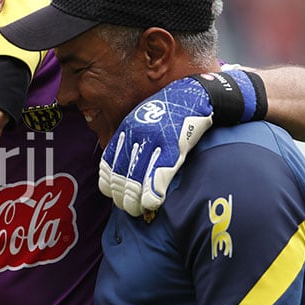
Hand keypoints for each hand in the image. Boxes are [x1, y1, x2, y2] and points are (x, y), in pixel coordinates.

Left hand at [99, 77, 213, 216]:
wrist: (196, 94)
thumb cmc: (171, 111)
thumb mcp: (143, 120)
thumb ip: (132, 141)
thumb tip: (123, 168)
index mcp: (126, 130)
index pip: (108, 164)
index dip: (109, 184)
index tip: (114, 196)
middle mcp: (136, 135)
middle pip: (120, 175)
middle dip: (122, 196)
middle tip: (128, 209)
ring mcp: (154, 141)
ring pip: (136, 179)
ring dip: (135, 200)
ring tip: (138, 210)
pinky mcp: (174, 146)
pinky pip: (158, 175)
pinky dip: (153, 193)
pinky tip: (153, 203)